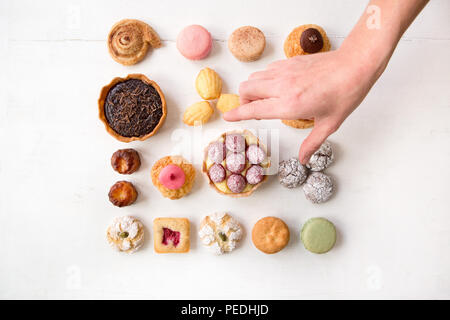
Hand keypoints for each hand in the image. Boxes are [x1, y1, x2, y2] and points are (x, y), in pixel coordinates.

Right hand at [223, 48, 377, 163]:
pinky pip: (266, 70)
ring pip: (253, 78)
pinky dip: (265, 79)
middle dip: (243, 101)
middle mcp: (282, 87)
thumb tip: (303, 159)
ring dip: (253, 89)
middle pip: (246, 90)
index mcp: (290, 105)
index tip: (227, 117)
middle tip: (254, 111)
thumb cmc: (345, 93)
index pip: (254, 109)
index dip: (237, 114)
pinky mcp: (289, 62)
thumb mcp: (329, 124)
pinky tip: (278, 86)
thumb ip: (312, 143)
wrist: (355, 65)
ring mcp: (284, 72)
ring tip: (266, 99)